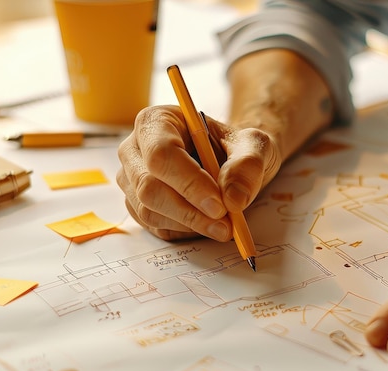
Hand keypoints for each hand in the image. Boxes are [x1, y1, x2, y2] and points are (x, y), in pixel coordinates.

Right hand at [117, 105, 280, 240]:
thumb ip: (248, 165)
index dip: (189, 183)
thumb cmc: (236, 147)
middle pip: (149, 187)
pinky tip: (206, 223)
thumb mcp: (255, 146)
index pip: (161, 154)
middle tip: (226, 224)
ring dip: (191, 225)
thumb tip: (233, 199)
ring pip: (150, 211)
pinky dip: (185, 232)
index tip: (220, 205)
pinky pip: (155, 227)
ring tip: (224, 225)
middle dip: (190, 211)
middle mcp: (136, 149)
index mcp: (157, 121)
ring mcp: (132, 180)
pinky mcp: (138, 206)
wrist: (231, 162)